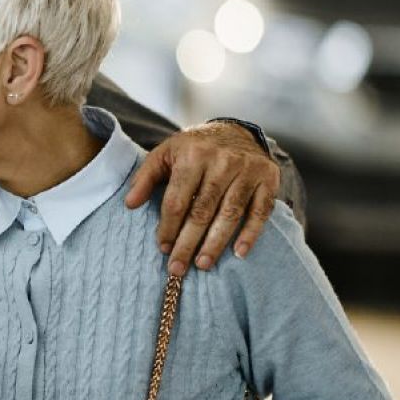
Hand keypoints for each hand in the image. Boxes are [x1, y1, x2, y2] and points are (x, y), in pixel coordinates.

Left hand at [125, 122, 279, 276]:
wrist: (234, 130)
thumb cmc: (192, 149)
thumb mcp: (164, 154)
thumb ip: (145, 178)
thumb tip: (130, 204)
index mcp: (193, 155)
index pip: (177, 200)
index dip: (168, 227)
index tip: (163, 248)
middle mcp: (223, 161)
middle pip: (202, 211)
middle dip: (188, 243)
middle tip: (177, 268)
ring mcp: (248, 170)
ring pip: (230, 214)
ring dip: (216, 243)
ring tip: (202, 264)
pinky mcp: (269, 178)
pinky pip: (260, 211)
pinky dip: (251, 234)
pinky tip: (239, 253)